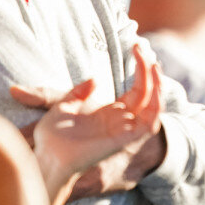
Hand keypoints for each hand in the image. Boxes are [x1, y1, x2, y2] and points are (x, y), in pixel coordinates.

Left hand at [11, 44, 166, 198]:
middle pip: (146, 92)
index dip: (140, 68)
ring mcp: (124, 129)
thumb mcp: (61, 107)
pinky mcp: (125, 139)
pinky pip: (150, 121)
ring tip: (153, 63)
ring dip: (156, 83)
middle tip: (140, 46)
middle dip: (147, 69)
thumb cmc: (51, 138)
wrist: (47, 158)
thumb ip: (76, 93)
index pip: (136, 89)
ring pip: (152, 104)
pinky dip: (156, 102)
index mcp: (109, 114)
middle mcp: (120, 120)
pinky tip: (154, 85)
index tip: (136, 46)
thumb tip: (94, 79)